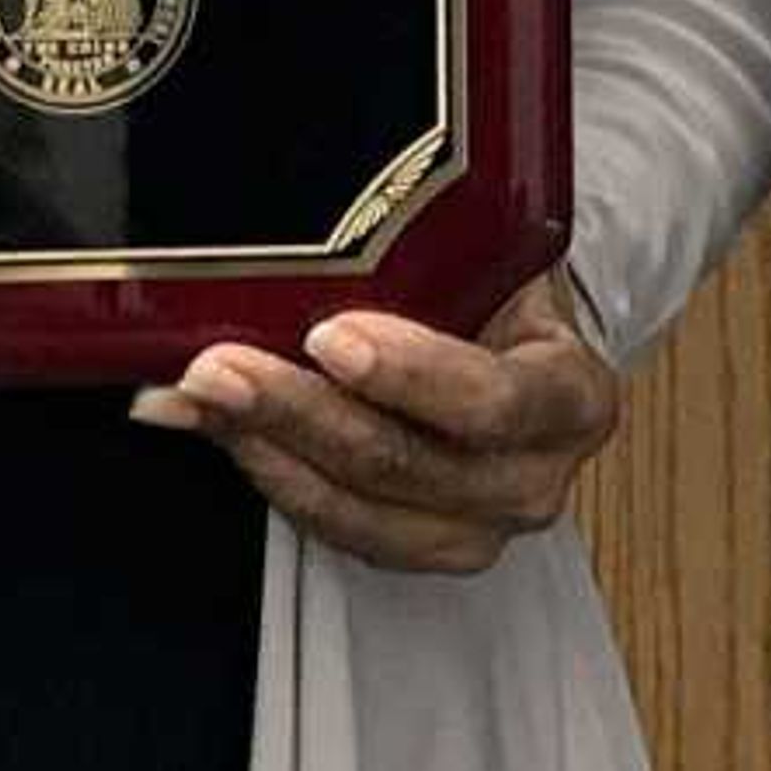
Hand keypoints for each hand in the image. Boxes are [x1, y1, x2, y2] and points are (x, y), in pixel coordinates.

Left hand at [128, 269, 618, 572]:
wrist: (527, 348)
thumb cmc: (508, 290)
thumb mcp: (499, 256)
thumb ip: (434, 250)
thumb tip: (317, 223)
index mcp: (573, 397)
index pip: (494, 400)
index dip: (411, 375)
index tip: (331, 336)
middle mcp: (533, 479)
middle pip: (408, 464)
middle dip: (300, 411)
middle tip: (221, 367)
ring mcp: (479, 528)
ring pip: (359, 508)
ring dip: (267, 448)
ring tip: (197, 398)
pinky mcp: (420, 548)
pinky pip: (336, 528)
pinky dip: (270, 475)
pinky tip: (219, 432)